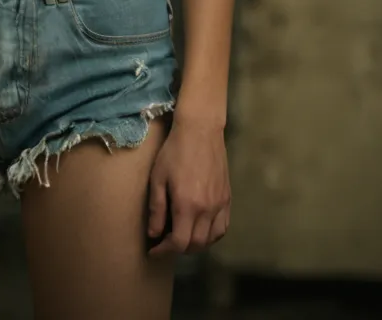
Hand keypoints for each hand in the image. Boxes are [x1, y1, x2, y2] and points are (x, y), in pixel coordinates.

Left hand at [147, 115, 230, 256]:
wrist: (200, 130)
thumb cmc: (174, 151)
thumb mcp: (158, 178)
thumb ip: (156, 209)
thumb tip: (154, 234)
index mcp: (187, 205)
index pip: (179, 243)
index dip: (164, 250)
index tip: (154, 249)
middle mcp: (207, 209)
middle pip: (196, 245)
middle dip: (178, 248)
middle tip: (165, 241)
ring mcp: (220, 204)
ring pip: (211, 239)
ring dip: (195, 244)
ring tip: (182, 236)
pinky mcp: (227, 198)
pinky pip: (223, 227)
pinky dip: (212, 235)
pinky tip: (200, 229)